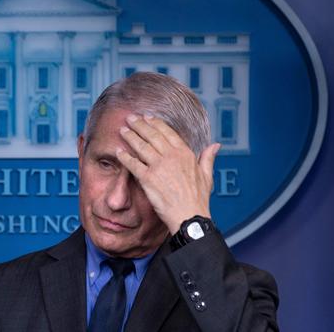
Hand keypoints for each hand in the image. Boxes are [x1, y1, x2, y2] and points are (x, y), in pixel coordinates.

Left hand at [115, 114, 220, 233]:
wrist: (189, 216)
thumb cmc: (198, 199)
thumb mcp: (207, 175)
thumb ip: (208, 158)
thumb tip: (215, 145)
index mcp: (185, 153)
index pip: (167, 132)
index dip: (155, 123)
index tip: (147, 117)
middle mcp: (171, 156)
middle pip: (152, 135)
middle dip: (139, 125)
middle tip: (130, 118)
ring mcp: (159, 166)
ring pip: (141, 146)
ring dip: (130, 136)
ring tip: (122, 130)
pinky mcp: (148, 178)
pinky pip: (133, 164)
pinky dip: (124, 157)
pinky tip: (118, 151)